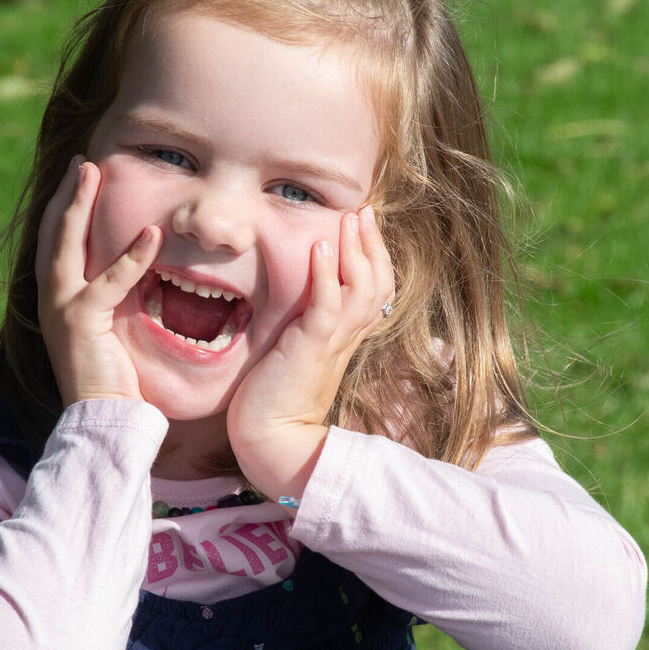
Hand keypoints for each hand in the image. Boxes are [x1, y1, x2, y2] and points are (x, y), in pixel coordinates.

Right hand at [36, 157, 161, 407]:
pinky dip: (131, 258)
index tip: (81, 177)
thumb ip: (116, 297)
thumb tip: (143, 269)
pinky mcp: (80, 322)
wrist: (101, 419)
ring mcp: (60, 308)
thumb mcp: (113, 327)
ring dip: (79, 205)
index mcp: (58, 298)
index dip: (66, 208)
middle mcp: (51, 298)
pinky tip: (152, 236)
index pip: (57, 242)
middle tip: (83, 160)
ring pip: (65, 244)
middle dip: (67, 194)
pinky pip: (108, 282)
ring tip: (93, 171)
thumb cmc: (114, 378)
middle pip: (53, 233)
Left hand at [227, 205, 393, 503]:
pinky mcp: (310, 348)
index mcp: (346, 338)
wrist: (270, 439)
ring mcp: (331, 342)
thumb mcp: (298, 352)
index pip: (375, 290)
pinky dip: (325, 275)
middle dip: (373, 244)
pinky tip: (320, 247)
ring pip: (361, 289)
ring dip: (356, 250)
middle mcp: (346, 338)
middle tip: (364, 210)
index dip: (375, 255)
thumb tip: (300, 298)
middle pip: (378, 283)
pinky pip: (327, 307)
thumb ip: (307, 326)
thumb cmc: (276, 399)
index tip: (363, 223)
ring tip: (349, 218)